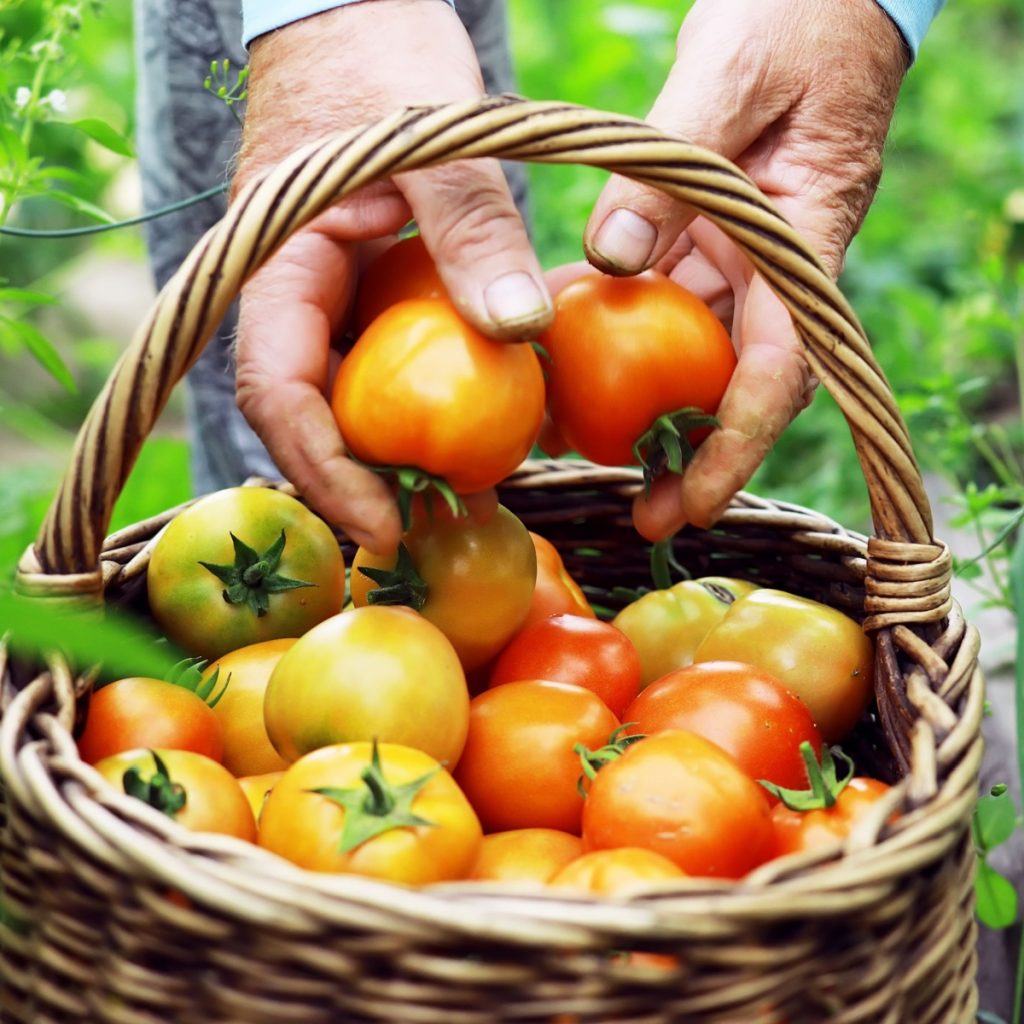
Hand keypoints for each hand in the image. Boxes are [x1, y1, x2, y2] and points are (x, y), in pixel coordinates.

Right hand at [232, 0, 550, 552]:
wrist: (361, 19)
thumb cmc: (382, 62)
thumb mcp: (434, 140)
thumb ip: (471, 228)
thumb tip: (520, 330)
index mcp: (278, 266)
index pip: (276, 391)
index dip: (322, 469)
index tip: (382, 523)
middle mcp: (293, 296)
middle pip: (307, 414)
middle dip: (359, 482)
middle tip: (428, 531)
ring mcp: (328, 298)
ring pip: (345, 398)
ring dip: (390, 454)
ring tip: (455, 498)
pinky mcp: (366, 293)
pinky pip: (383, 363)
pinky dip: (419, 403)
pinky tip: (472, 429)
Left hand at [581, 0, 908, 539]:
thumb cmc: (792, 19)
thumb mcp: (730, 77)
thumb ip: (671, 171)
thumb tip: (611, 258)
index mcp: (800, 244)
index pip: (778, 369)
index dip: (737, 447)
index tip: (693, 504)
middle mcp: (771, 267)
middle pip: (734, 384)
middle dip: (691, 455)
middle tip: (640, 513)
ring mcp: (736, 258)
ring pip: (690, 353)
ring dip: (643, 405)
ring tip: (582, 448)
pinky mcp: (701, 237)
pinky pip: (658, 299)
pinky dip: (613, 328)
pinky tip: (559, 352)